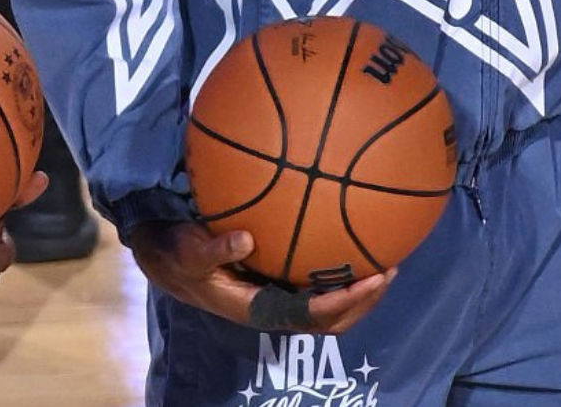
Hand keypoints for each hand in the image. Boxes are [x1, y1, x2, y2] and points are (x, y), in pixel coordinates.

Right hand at [127, 220, 390, 334]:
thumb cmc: (181, 258)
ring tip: (386, 262)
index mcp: (259, 309)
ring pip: (331, 308)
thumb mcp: (190, 252)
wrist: (170, 261)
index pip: (312, 315)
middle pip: (333, 320)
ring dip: (360, 292)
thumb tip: (245, 240)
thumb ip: (214, 249)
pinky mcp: (280, 283)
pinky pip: (320, 287)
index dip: (344, 302)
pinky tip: (357, 249)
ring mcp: (280, 298)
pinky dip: (342, 275)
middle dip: (364, 301)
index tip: (371, 279)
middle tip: (390, 270)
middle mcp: (276, 309)